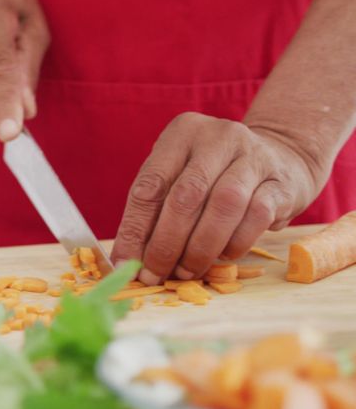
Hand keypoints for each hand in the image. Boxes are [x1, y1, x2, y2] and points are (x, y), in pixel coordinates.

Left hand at [110, 113, 323, 284]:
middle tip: (155, 274)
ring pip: (223, 206)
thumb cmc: (214, 175)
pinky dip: (235, 243)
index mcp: (182, 134)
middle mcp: (218, 137)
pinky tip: (223, 255)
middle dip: (166, 244)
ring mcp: (254, 156)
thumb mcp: (179, 177)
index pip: (150, 185)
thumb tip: (128, 261)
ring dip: (200, 248)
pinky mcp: (281, 181)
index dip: (135, 229)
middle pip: (186, 196)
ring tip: (187, 271)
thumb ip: (153, 211)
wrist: (281, 157)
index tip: (126, 264)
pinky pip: (256, 216)